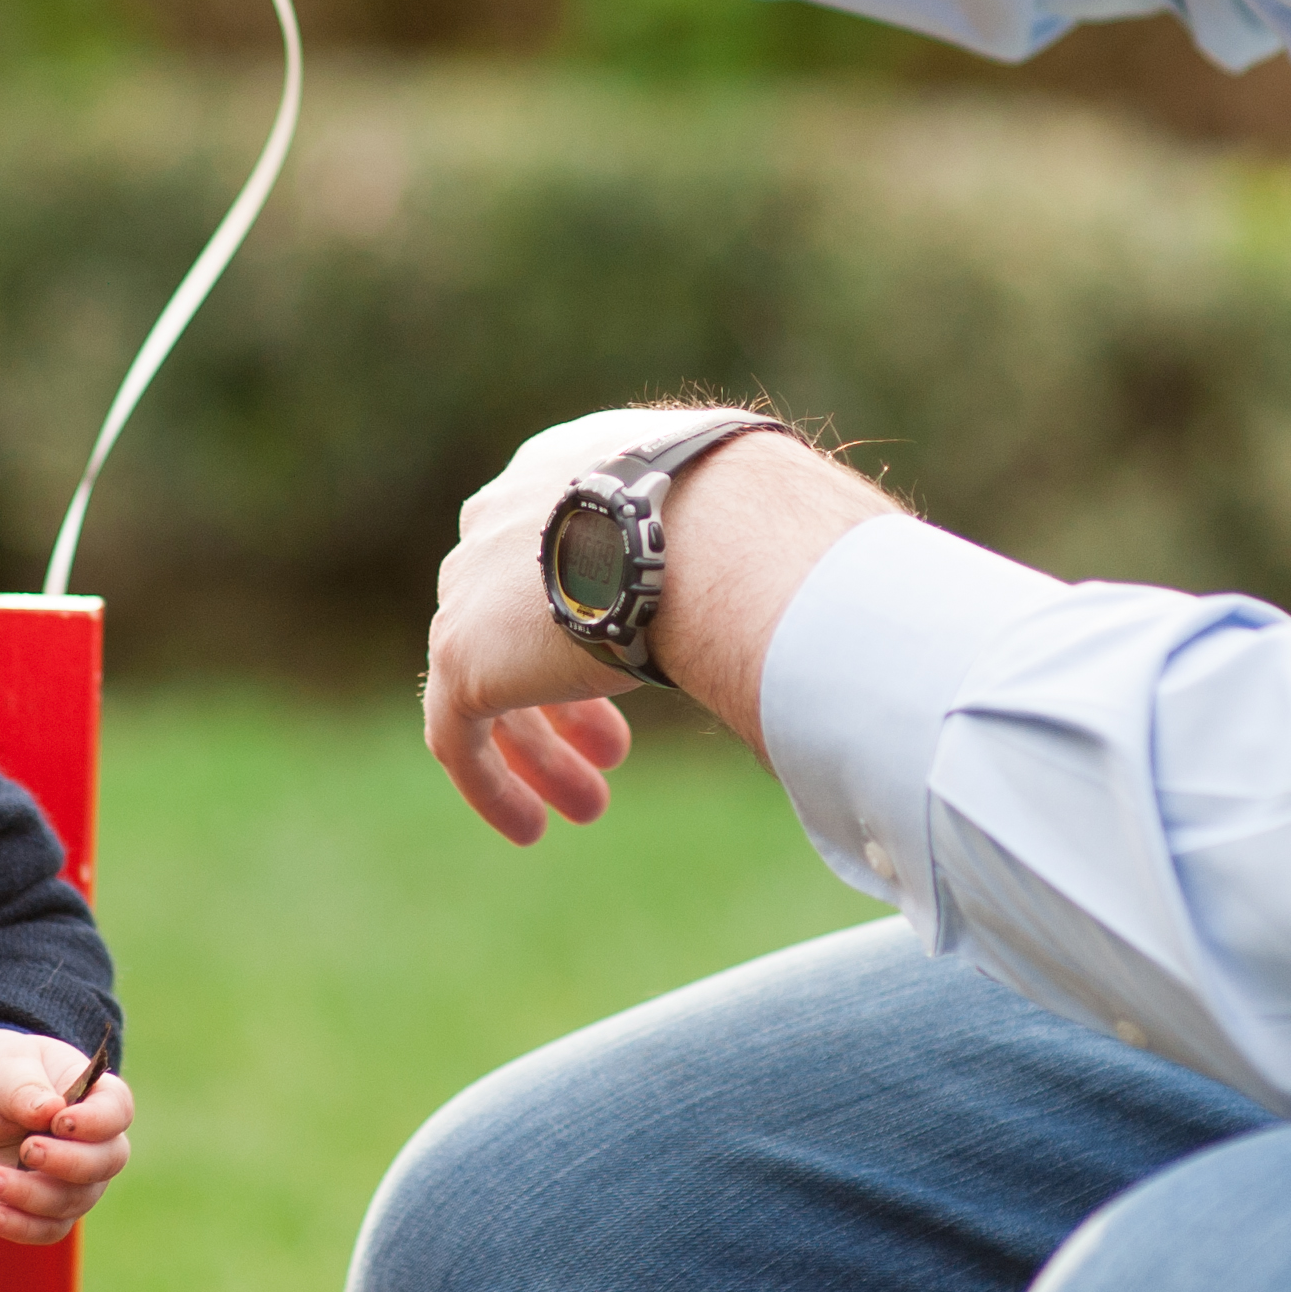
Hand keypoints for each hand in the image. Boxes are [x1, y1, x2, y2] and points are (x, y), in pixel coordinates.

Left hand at [0, 1026, 134, 1247]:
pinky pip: (48, 1230)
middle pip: (106, 1162)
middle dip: (68, 1162)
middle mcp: (92, 1142)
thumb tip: (51, 1109)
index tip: (59, 1122)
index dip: (96, 1122)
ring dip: (30, 1194)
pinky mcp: (45, 1210)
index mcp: (92, 1095)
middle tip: (26, 1149)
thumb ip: (24, 1088)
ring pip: (74, 1201)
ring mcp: (73, 1180)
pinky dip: (22, 1227)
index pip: (116, 1111)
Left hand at [424, 409, 904, 843]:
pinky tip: (531, 829)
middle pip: (514, 613)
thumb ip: (745, 555)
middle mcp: (508, 513)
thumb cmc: (767, 523)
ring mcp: (473, 585)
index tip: (633, 676)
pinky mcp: (461, 655)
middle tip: (615, 751)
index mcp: (573, 463)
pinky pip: (457, 735)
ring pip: (487, 681)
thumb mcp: (746, 519)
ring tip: (590, 806)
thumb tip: (833, 596)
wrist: (714, 537)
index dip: (592, 617)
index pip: (559, 544)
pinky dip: (492, 782)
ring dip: (543, 748)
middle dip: (566, 690)